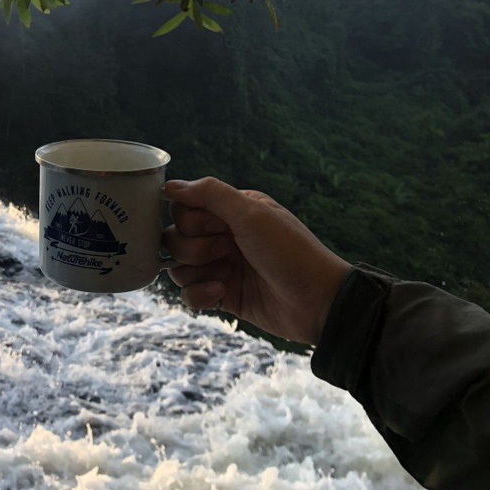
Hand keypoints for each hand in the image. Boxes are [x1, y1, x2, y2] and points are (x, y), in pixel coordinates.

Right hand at [163, 177, 351, 344]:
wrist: (318, 303)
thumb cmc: (291, 252)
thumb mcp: (253, 214)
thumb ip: (211, 194)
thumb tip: (170, 185)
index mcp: (231, 211)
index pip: (183, 208)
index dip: (190, 220)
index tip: (216, 227)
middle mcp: (222, 236)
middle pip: (175, 237)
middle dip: (193, 248)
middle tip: (225, 252)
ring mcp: (221, 266)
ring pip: (178, 266)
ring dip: (195, 272)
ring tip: (225, 276)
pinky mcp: (221, 294)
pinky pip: (187, 293)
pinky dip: (200, 295)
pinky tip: (222, 294)